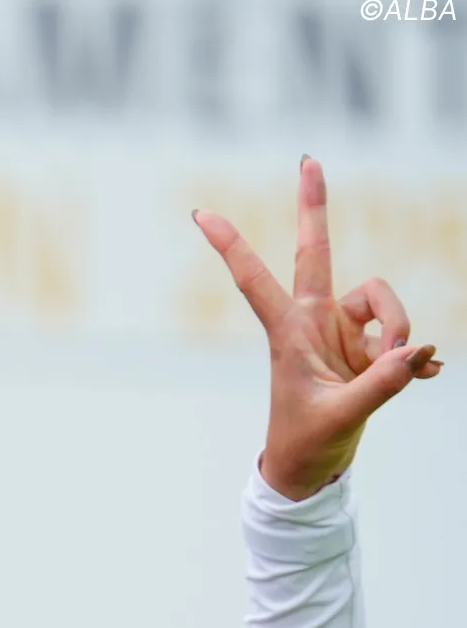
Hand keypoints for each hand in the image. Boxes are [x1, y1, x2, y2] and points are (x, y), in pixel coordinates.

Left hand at [194, 157, 441, 500]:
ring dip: (401, 332)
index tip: (200, 212)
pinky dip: (416, 358)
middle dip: (314, 207)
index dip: (230, 244)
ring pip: (386, 303)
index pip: (255, 278)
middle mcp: (315, 321)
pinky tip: (426, 375)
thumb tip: (420, 350)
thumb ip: (382, 384)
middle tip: (310, 158)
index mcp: (289, 331)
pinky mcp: (368, 348)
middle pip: (316, 252)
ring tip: (398, 371)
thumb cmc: (308, 442)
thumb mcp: (343, 416)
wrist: (311, 469)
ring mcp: (343, 331)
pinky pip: (404, 336)